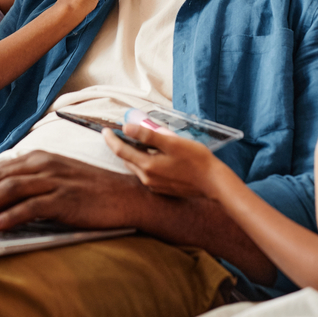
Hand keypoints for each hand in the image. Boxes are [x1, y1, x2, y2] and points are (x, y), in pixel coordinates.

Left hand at [0, 150, 150, 230]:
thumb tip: (0, 195)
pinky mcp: (64, 199)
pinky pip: (30, 207)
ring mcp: (54, 181)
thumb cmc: (90, 191)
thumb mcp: (57, 179)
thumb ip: (31, 182)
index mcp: (39, 158)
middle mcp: (44, 165)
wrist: (127, 197)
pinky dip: (9, 216)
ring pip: (10, 189)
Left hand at [104, 123, 230, 198]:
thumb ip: (147, 135)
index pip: (121, 150)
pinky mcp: (162, 188)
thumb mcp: (171, 142)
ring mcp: (154, 185)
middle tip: (122, 132)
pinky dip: (144, 162)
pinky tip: (153, 154)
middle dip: (121, 145)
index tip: (105, 130)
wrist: (213, 182)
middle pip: (127, 159)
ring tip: (138, 140)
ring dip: (133, 154)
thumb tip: (126, 128)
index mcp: (147, 166)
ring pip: (136, 166)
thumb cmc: (196, 160)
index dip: (111, 139)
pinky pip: (146, 173)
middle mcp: (147, 178)